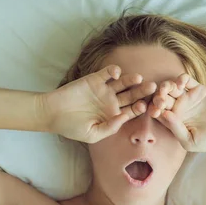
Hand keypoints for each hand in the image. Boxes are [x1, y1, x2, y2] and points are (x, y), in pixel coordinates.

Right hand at [40, 65, 156, 143]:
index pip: (132, 111)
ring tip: (138, 78)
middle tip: (153, 88)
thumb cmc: (71, 127)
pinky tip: (116, 74)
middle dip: (142, 92)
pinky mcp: (95, 79)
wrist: (52, 113)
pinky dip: (114, 71)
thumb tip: (125, 117)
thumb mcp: (93, 134)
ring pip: (123, 83)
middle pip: (132, 95)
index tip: (145, 107)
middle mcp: (111, 102)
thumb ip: (110, 127)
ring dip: (131, 80)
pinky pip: (108, 73)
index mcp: (113, 116)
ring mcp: (104, 90)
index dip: (140, 108)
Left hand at [148, 74, 205, 152]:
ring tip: (168, 88)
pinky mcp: (197, 89)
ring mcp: (187, 97)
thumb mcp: (190, 141)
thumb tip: (163, 114)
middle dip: (158, 97)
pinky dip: (181, 79)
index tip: (154, 111)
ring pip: (171, 87)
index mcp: (172, 121)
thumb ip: (176, 128)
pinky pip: (186, 80)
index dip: (153, 110)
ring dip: (166, 86)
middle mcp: (177, 108)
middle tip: (160, 98)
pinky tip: (181, 84)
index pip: (157, 112)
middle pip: (162, 98)